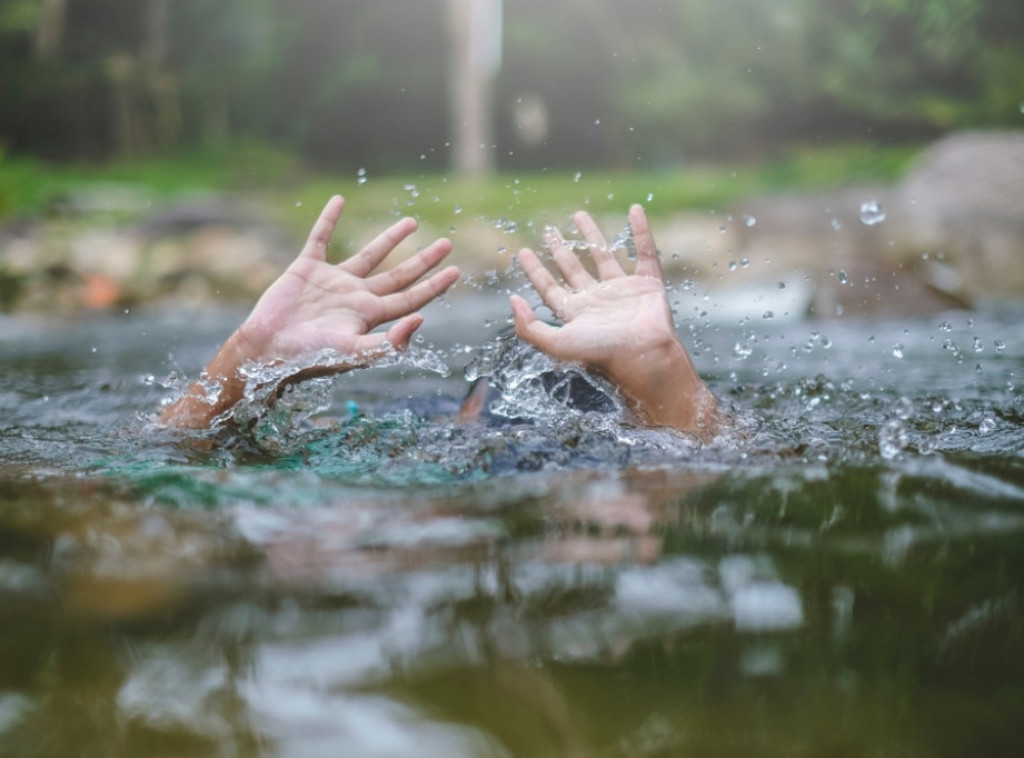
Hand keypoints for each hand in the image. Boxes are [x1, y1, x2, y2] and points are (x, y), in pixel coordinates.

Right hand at [239, 195, 458, 365]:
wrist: (267, 349)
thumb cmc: (309, 356)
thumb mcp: (353, 353)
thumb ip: (388, 344)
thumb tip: (420, 320)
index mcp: (370, 316)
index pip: (411, 299)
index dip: (434, 286)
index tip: (456, 271)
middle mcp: (356, 297)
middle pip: (398, 276)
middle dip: (423, 261)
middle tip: (446, 244)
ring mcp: (332, 282)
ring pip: (369, 255)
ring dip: (389, 239)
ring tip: (412, 223)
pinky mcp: (306, 268)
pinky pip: (320, 238)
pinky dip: (329, 219)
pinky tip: (339, 200)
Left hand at [510, 204, 716, 436]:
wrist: (644, 358)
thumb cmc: (601, 354)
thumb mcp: (556, 344)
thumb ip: (529, 327)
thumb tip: (512, 300)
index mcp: (576, 314)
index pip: (549, 288)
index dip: (535, 271)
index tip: (522, 252)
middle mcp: (597, 300)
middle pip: (573, 269)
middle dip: (560, 250)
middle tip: (549, 232)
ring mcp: (623, 291)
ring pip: (604, 256)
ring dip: (592, 235)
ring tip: (579, 215)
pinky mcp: (647, 284)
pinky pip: (644, 252)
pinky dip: (641, 231)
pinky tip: (635, 211)